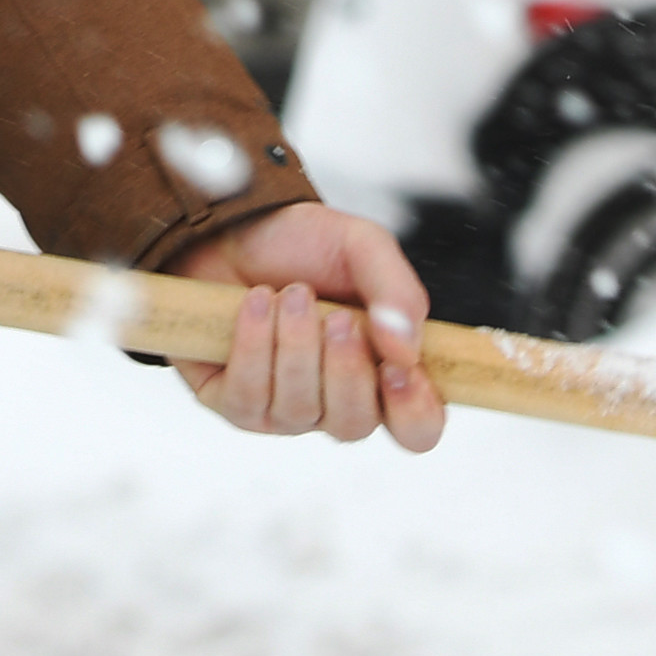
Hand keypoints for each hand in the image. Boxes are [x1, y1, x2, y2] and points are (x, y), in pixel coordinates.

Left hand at [170, 203, 445, 451]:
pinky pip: (247, 400)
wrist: (237, 226)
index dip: (414, 411)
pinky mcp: (237, 405)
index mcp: (384, 373)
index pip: (417, 428)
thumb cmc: (308, 244)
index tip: (399, 369)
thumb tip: (407, 350)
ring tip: (292, 294)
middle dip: (344, 370)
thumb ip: (397, 291)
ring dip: (296, 346)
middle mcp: (337, 402)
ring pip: (298, 411)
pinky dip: (253, 346)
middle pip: (354, 425)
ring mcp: (286, 411)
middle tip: (337, 317)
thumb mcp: (364, 247)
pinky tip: (256, 303)